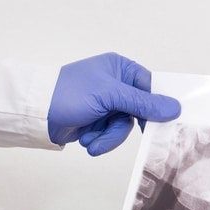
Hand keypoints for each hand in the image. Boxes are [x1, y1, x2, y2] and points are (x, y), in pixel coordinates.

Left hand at [48, 53, 181, 154]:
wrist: (34, 114)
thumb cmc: (68, 94)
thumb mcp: (109, 96)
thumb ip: (143, 103)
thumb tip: (174, 107)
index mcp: (120, 68)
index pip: (150, 86)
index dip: (157, 104)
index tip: (164, 121)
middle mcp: (116, 84)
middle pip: (140, 110)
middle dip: (126, 125)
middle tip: (133, 137)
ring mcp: (107, 104)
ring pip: (126, 126)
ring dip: (109, 136)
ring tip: (92, 140)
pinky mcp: (98, 120)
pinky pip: (112, 134)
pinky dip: (100, 139)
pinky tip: (86, 139)